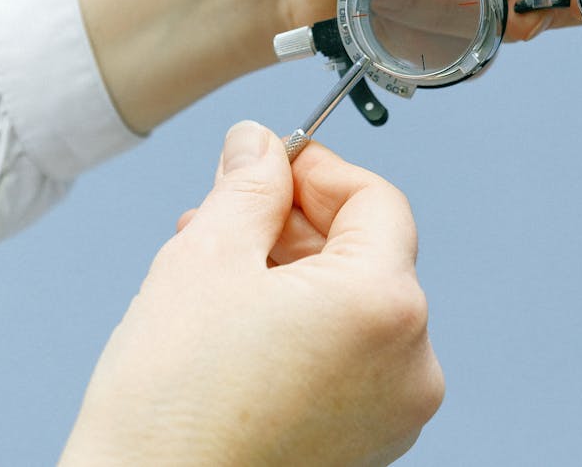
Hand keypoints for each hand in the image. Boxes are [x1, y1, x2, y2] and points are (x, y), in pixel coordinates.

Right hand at [60, 122, 442, 466]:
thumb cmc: (170, 410)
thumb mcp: (205, 259)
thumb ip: (248, 186)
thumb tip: (260, 144)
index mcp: (385, 307)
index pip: (377, 201)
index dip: (319, 170)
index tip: (272, 163)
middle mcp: (411, 363)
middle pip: (368, 254)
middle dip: (296, 224)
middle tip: (227, 213)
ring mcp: (395, 412)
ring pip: (355, 306)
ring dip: (295, 274)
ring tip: (219, 270)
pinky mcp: (370, 444)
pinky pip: (351, 358)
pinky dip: (307, 328)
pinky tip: (242, 323)